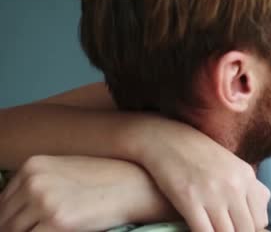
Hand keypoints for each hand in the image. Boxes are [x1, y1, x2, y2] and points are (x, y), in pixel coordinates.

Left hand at [0, 155, 169, 231]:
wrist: (137, 184)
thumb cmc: (107, 179)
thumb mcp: (67, 172)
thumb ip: (40, 186)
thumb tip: (18, 213)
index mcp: (33, 165)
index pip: (3, 202)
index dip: (9, 220)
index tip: (19, 227)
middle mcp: (34, 180)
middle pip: (5, 220)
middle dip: (15, 230)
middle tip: (38, 229)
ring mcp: (45, 201)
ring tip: (50, 230)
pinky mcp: (59, 221)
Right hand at [125, 116, 270, 231]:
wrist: (166, 138)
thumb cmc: (198, 154)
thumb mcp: (230, 164)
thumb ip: (247, 186)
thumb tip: (261, 212)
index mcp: (246, 176)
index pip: (260, 219)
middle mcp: (234, 185)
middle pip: (245, 229)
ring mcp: (212, 193)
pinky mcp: (189, 199)